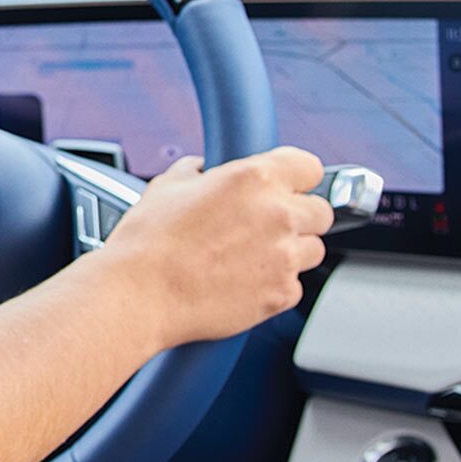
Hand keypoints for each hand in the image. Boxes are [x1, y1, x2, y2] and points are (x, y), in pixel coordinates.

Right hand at [92, 145, 333, 350]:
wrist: (140, 293)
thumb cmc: (147, 242)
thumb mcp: (167, 186)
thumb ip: (197, 172)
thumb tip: (203, 171)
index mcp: (253, 179)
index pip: (309, 166)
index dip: (297, 175)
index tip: (289, 184)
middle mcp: (278, 215)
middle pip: (321, 211)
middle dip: (299, 215)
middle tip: (267, 223)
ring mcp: (284, 258)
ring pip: (313, 249)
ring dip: (291, 250)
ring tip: (252, 255)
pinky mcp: (282, 294)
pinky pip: (294, 285)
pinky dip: (275, 283)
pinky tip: (242, 280)